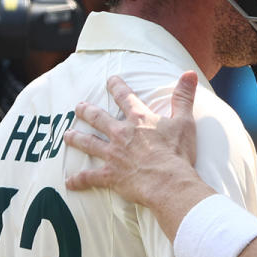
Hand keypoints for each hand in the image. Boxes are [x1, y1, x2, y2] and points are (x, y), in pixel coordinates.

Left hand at [63, 71, 198, 206]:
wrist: (168, 182)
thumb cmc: (177, 153)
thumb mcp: (185, 121)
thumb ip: (184, 97)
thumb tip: (189, 74)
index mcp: (138, 119)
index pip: (125, 97)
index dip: (117, 87)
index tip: (109, 80)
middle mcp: (121, 134)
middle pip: (98, 118)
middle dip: (87, 111)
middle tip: (78, 107)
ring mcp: (113, 154)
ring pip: (89, 143)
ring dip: (77, 138)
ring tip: (67, 136)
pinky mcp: (110, 175)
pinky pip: (90, 177)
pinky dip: (79, 180)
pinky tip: (69, 182)